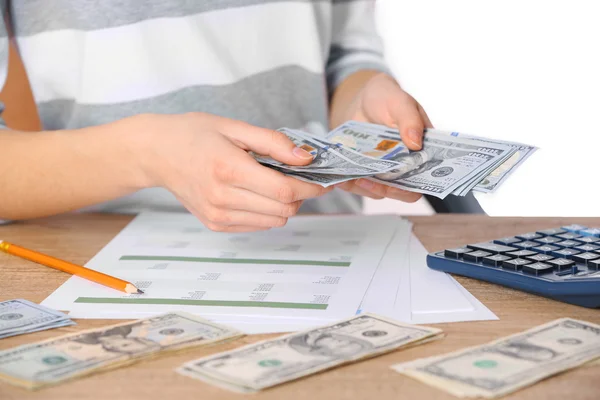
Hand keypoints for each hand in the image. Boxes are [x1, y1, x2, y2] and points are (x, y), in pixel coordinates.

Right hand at [135, 113, 331, 231]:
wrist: (157, 153)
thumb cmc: (195, 134)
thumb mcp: (235, 128)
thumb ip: (274, 143)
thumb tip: (307, 157)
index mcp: (228, 170)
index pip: (284, 190)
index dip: (310, 187)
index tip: (322, 180)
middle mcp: (223, 198)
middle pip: (283, 209)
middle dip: (300, 195)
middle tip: (298, 176)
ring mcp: (218, 215)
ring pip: (274, 221)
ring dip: (284, 204)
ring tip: (272, 182)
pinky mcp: (216, 225)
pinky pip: (258, 225)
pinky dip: (266, 211)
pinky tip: (255, 192)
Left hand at [332, 72, 432, 201]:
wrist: (361, 100)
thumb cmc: (386, 98)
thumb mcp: (400, 103)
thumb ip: (409, 119)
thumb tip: (416, 143)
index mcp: (420, 151)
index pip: (425, 176)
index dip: (420, 184)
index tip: (408, 185)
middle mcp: (402, 166)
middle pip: (401, 191)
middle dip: (390, 190)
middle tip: (377, 183)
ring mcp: (381, 171)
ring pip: (377, 190)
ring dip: (368, 188)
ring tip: (358, 178)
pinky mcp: (361, 171)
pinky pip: (356, 184)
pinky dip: (349, 182)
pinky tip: (341, 177)